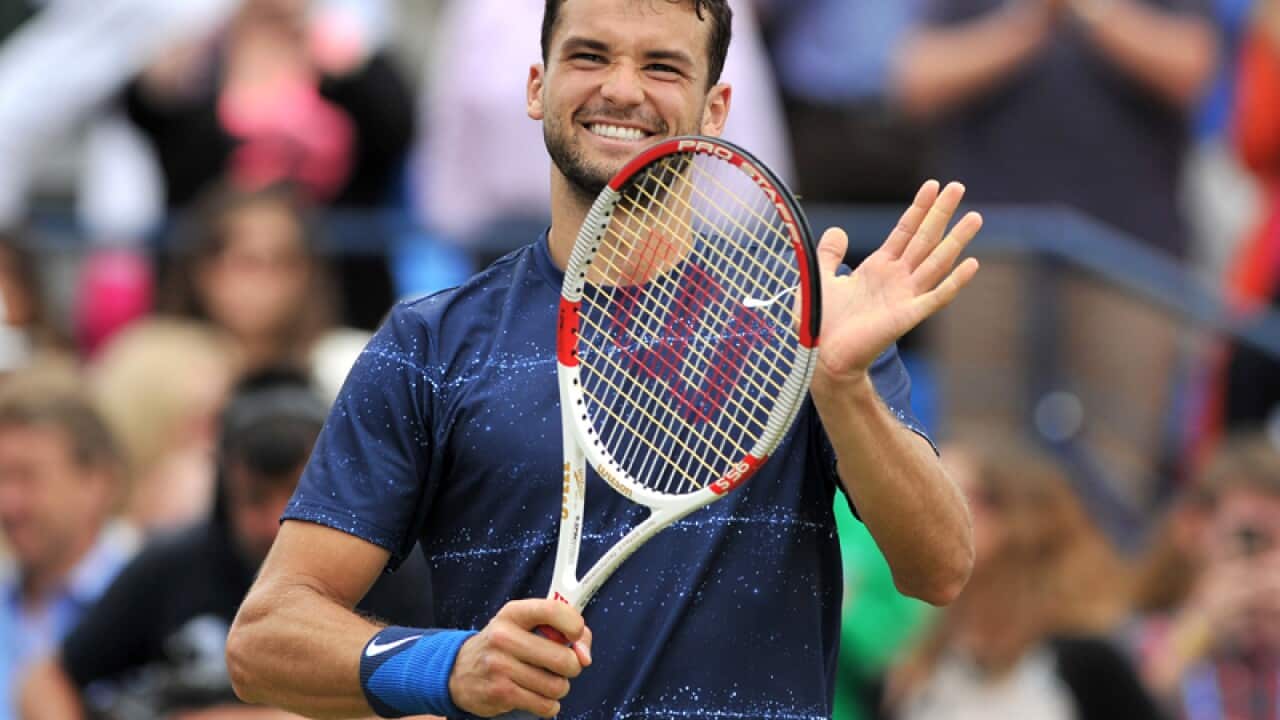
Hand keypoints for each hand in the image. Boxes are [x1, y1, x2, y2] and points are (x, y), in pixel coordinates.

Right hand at [449, 600, 592, 717]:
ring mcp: (500, 666)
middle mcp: (504, 637)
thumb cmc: (503, 645)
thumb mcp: (525, 626)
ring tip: (545, 680)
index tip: (576, 636)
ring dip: (558, 687)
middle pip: (563, 659)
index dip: (574, 625)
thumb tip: (584, 654)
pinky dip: (548, 704)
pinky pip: (545, 705)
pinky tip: (536, 694)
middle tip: (561, 666)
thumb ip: (563, 630)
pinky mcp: (500, 693)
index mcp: (514, 613)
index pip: (554, 610)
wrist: (459, 670)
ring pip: (557, 686)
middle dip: (571, 666)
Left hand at [810, 181, 980, 391]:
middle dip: (941, 213)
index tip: (933, 185)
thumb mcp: (821, 277)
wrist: (821, 355)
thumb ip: (829, 254)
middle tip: (959, 187)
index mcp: (878, 268)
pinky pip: (935, 298)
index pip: (904, 231)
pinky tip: (972, 265)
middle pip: (924, 239)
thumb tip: (837, 230)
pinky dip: (954, 282)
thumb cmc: (822, 322)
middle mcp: (896, 279)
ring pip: (936, 262)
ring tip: (975, 217)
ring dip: (956, 240)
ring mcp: (905, 297)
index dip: (918, 208)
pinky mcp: (907, 317)